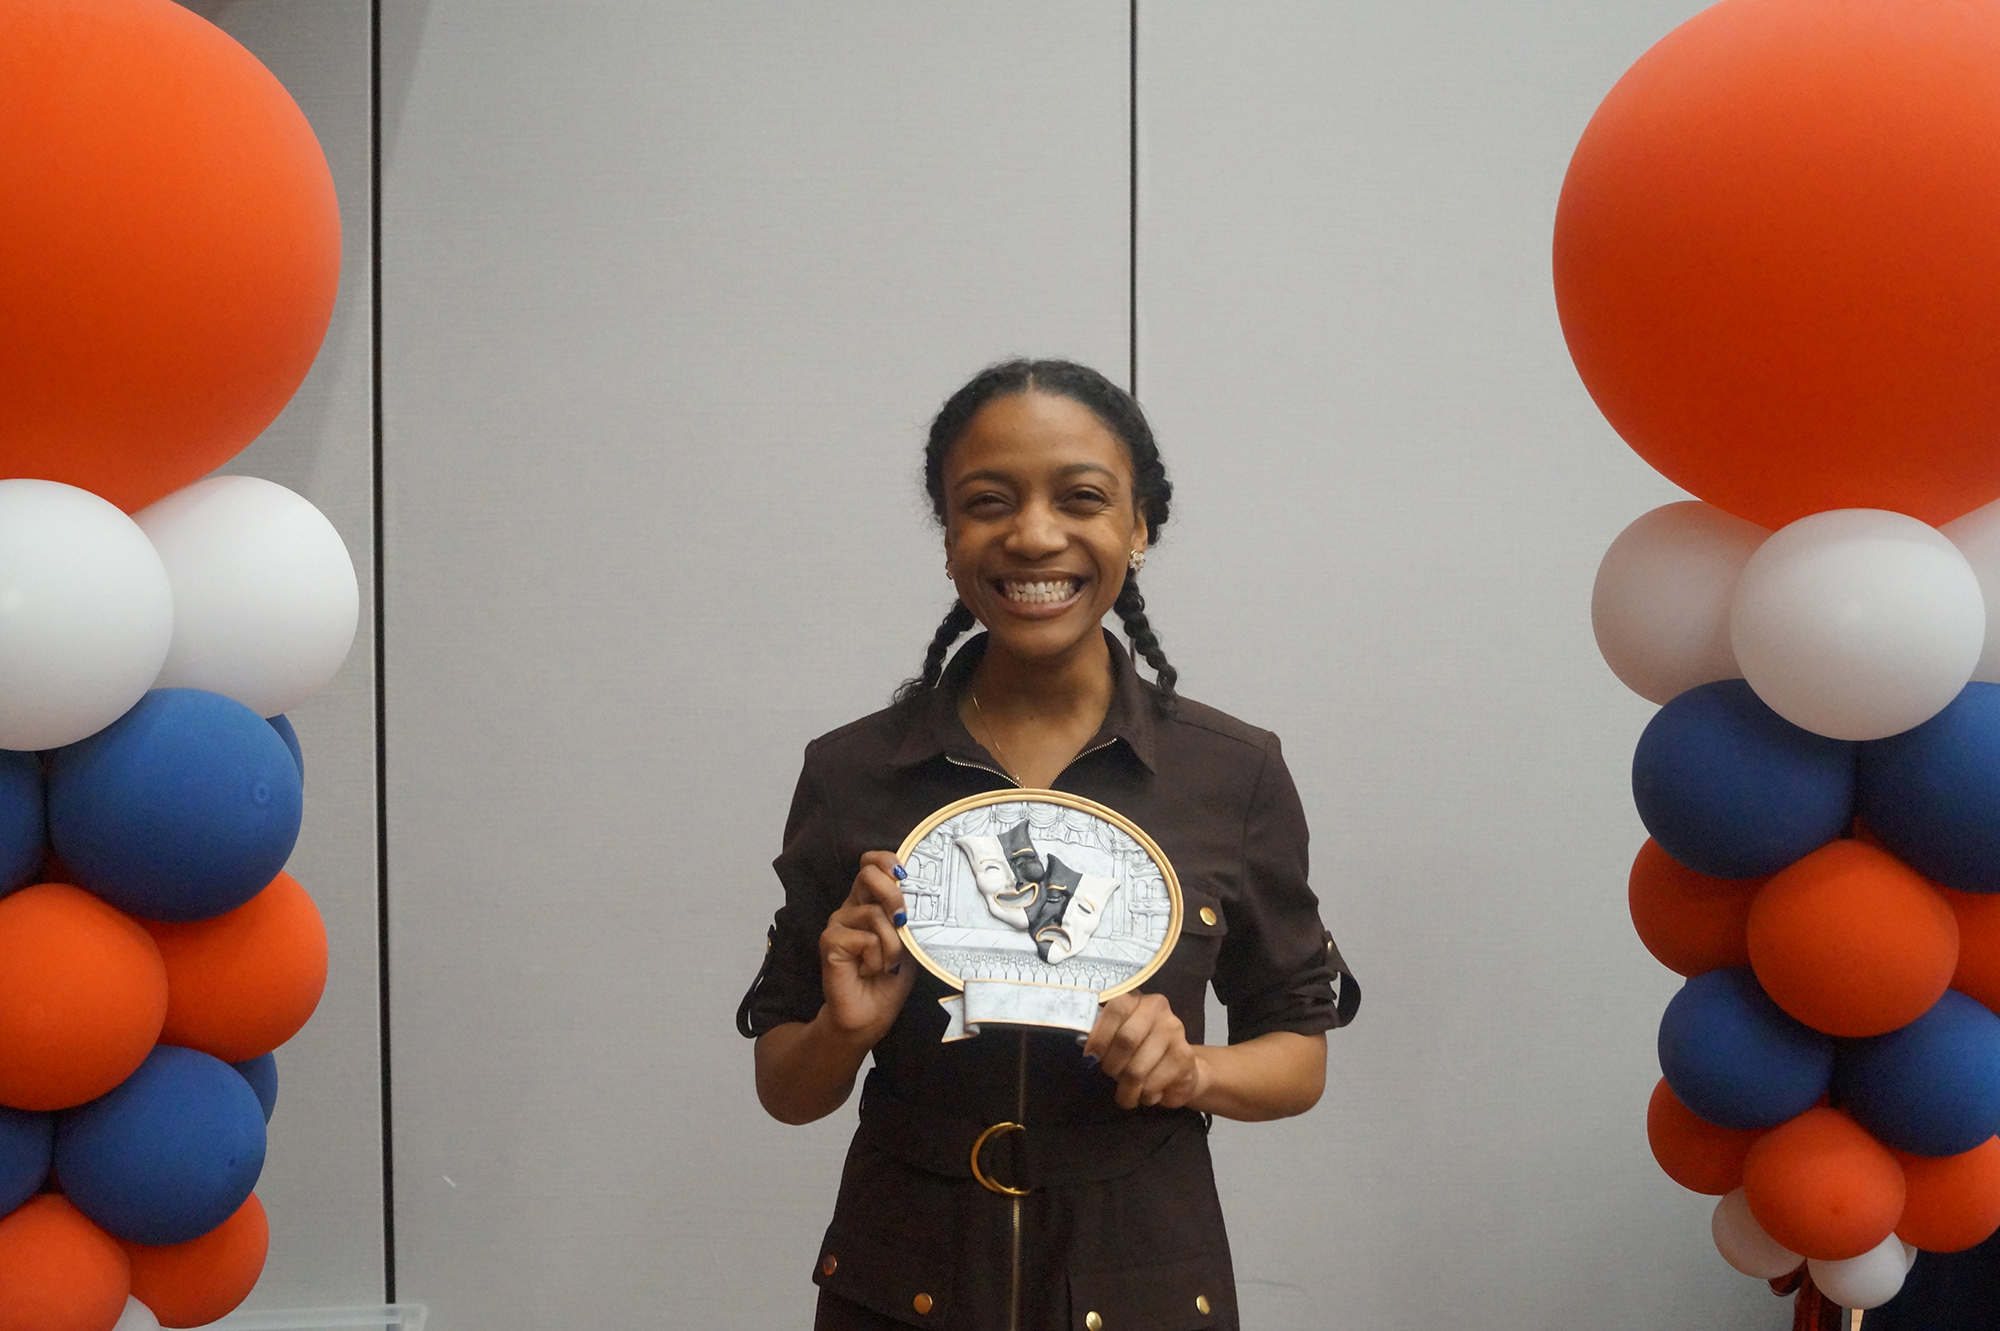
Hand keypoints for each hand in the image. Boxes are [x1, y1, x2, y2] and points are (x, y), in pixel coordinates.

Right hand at [819, 850, 916, 1044]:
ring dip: (892, 945)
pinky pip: (865, 938)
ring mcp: (838, 923)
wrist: (870, 1015)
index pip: (871, 863)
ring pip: (874, 914)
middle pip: (869, 874)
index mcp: (868, 902)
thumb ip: (910, 916)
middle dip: (894, 896)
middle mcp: (851, 908)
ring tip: (887, 965)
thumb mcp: (909, 941)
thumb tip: (918, 892)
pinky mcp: (829, 941)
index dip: (887, 860)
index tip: (904, 876)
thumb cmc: (889, 979)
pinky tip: (870, 970)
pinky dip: (877, 957)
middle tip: (903, 923)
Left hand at [1082, 992, 1207, 1109]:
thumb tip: (1087, 1050)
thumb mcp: (1120, 1037)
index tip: (1091, 1058)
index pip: (1115, 1009)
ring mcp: (1175, 1032)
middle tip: (1111, 1075)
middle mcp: (1158, 1010)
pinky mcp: (1184, 1057)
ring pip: (1138, 1068)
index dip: (1099, 1036)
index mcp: (1137, 1000)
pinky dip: (1144, 1096)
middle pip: (1126, 1040)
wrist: (1181, 1067)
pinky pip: (1153, 1084)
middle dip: (1112, 1065)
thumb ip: (1104, 1036)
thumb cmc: (1141, 1050)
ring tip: (1126, 1093)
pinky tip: (1147, 1093)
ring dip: (1127, 1089)